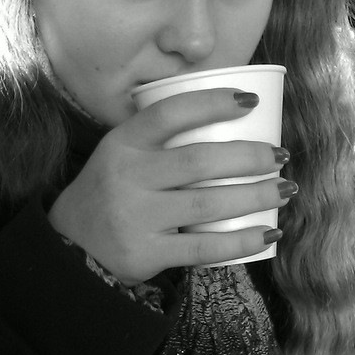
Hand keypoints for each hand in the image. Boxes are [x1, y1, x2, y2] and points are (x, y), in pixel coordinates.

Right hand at [48, 88, 294, 284]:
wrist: (70, 246)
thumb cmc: (110, 192)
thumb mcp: (119, 153)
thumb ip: (159, 137)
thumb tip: (230, 117)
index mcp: (123, 143)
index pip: (170, 113)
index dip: (213, 103)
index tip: (252, 102)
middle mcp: (127, 176)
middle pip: (199, 160)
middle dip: (250, 157)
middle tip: (280, 156)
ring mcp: (135, 217)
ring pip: (208, 203)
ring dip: (256, 196)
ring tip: (285, 190)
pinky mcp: (145, 253)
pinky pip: (203, 247)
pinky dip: (241, 240)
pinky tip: (267, 233)